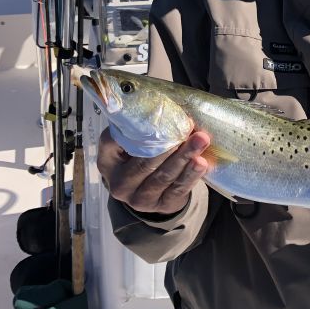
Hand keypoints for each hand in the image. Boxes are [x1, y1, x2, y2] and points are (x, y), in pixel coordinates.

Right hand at [96, 127, 210, 214]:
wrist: (150, 190)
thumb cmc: (140, 155)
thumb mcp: (131, 141)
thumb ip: (139, 125)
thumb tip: (162, 102)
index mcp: (107, 161)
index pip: (116, 143)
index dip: (139, 129)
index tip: (159, 116)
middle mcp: (119, 183)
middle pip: (145, 163)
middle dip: (170, 144)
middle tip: (189, 127)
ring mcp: (139, 198)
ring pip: (164, 176)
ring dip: (184, 157)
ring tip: (200, 140)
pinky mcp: (160, 206)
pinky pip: (178, 190)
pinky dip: (191, 175)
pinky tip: (201, 162)